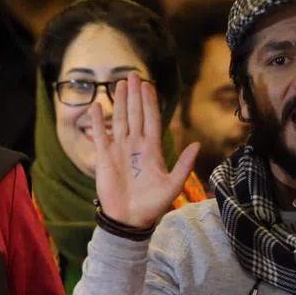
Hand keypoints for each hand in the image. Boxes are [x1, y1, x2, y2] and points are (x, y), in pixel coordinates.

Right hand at [92, 73, 199, 228]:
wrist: (129, 220)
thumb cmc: (152, 205)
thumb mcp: (173, 185)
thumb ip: (183, 165)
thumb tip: (197, 144)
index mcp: (152, 149)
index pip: (152, 119)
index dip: (150, 102)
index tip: (148, 85)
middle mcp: (135, 145)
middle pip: (135, 114)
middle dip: (135, 95)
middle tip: (132, 75)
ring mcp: (119, 150)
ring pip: (119, 120)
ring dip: (120, 102)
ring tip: (119, 84)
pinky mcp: (104, 158)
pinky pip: (100, 135)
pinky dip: (98, 121)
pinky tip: (98, 106)